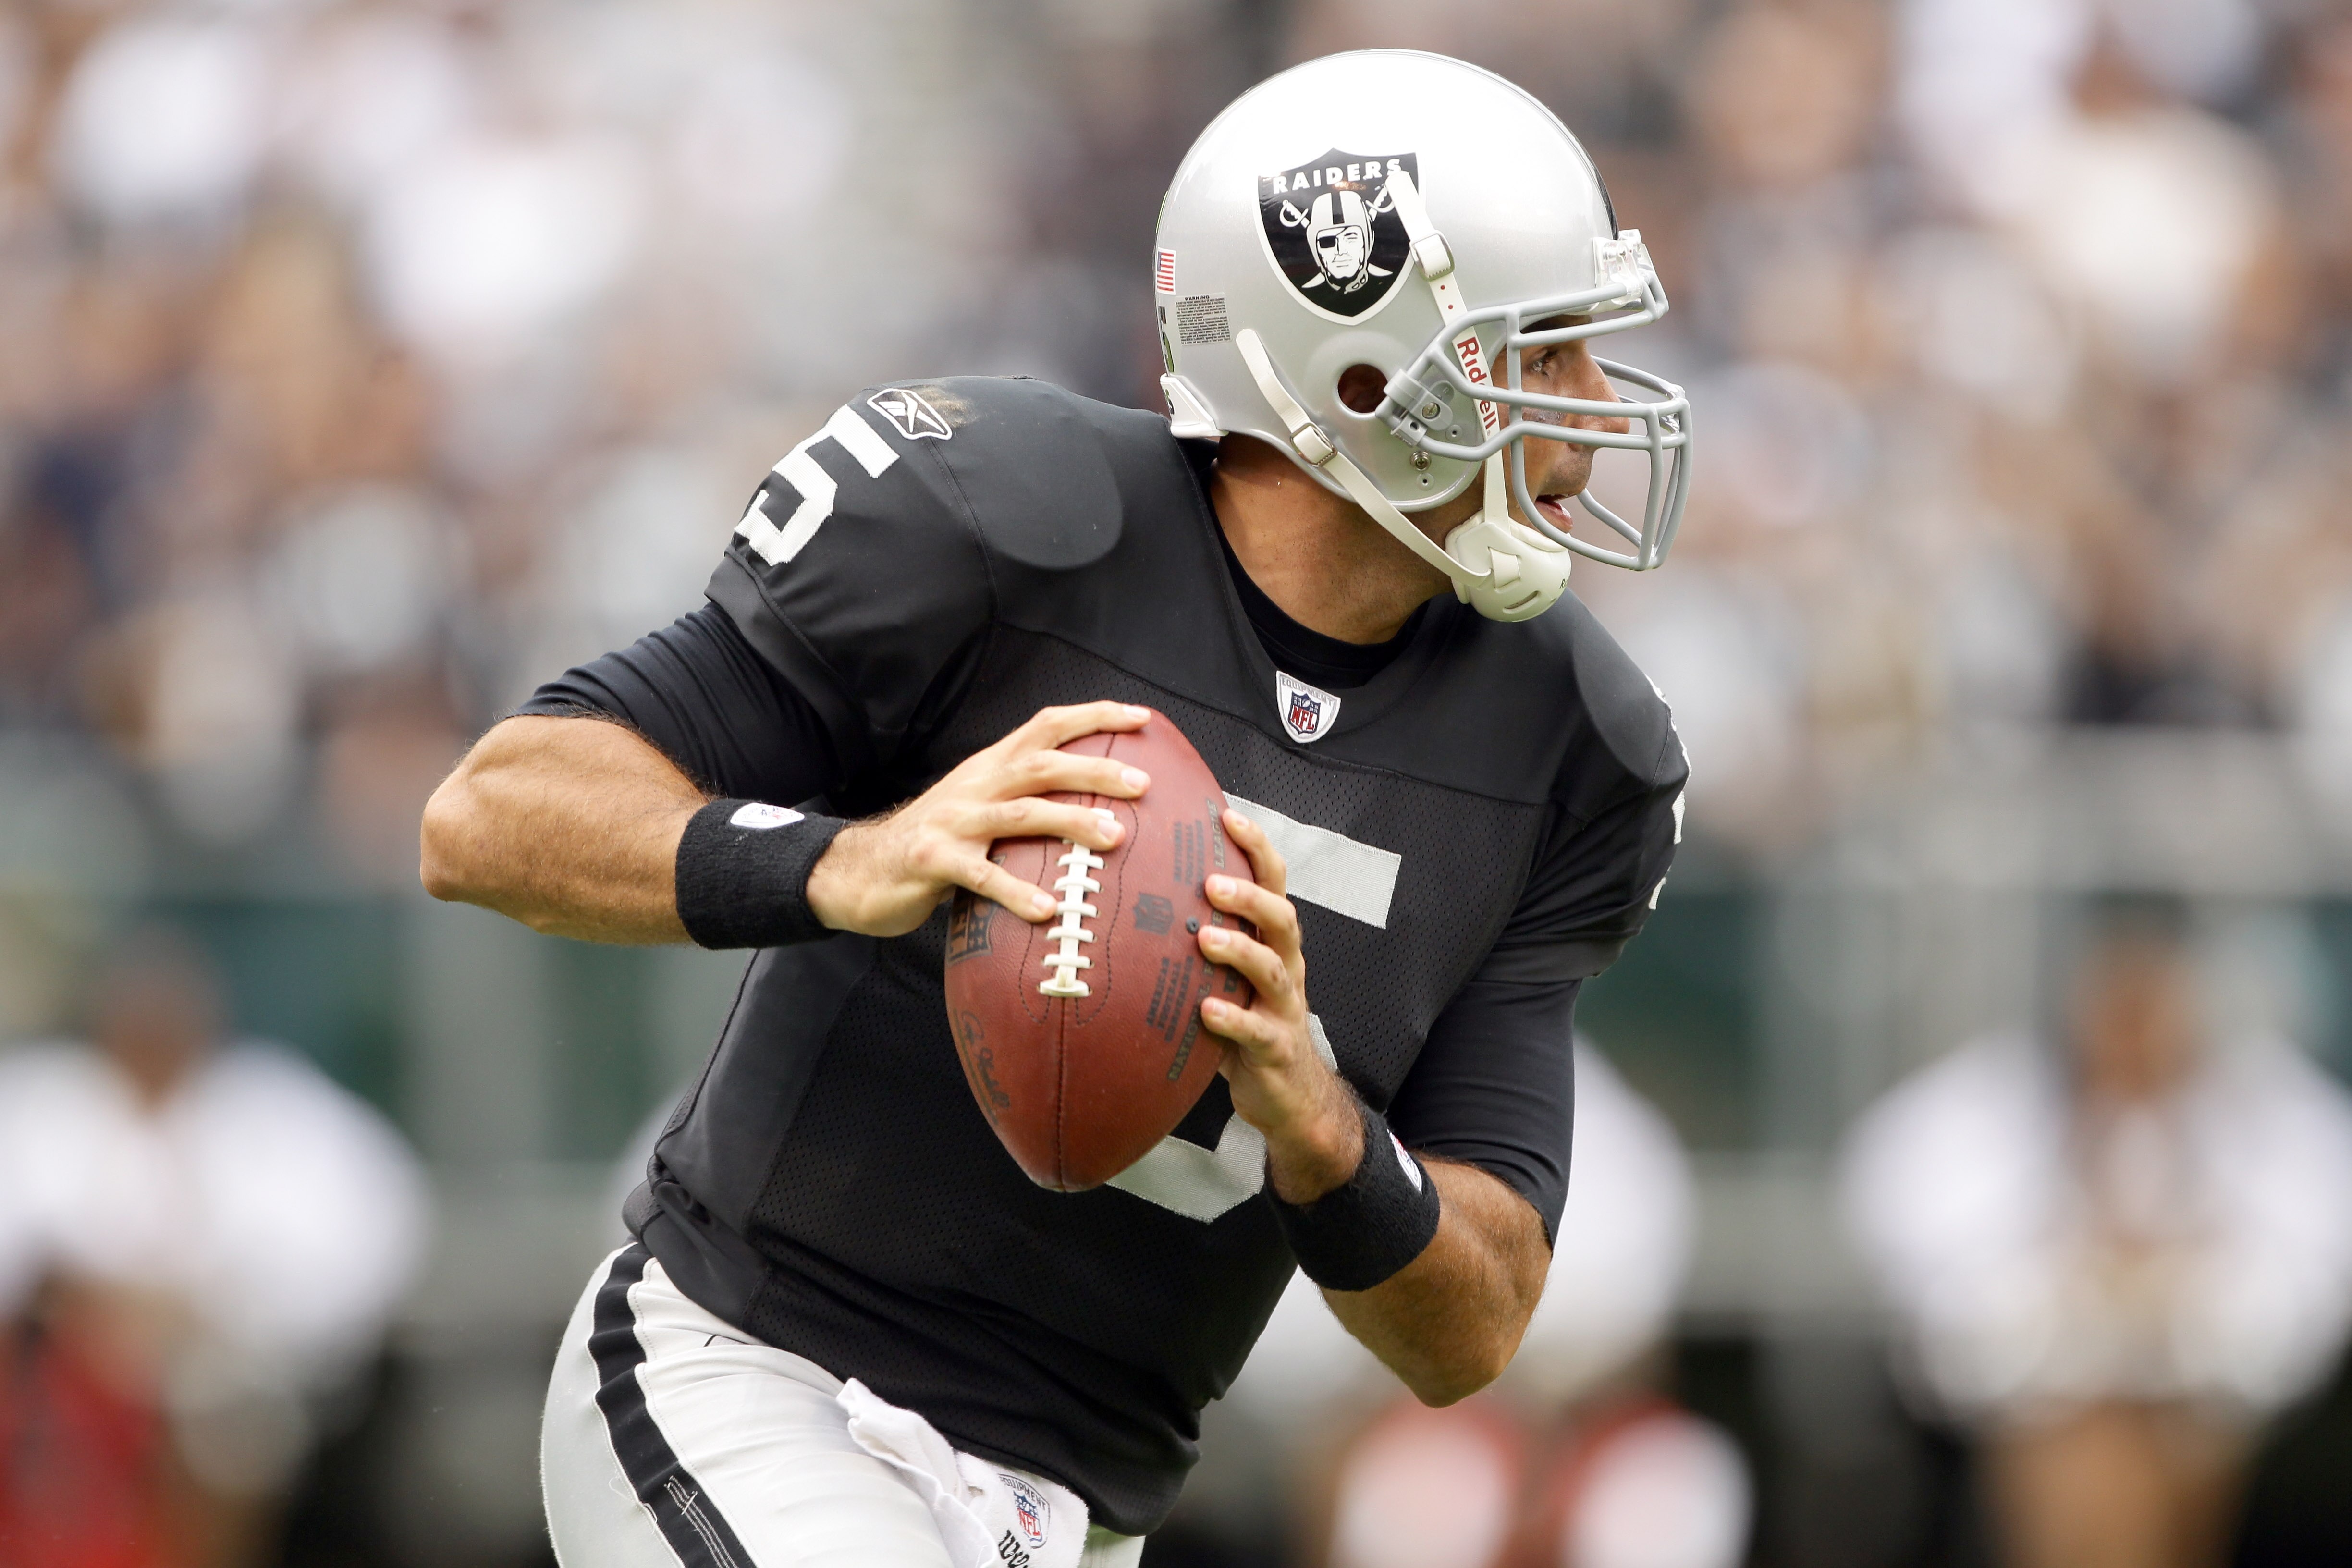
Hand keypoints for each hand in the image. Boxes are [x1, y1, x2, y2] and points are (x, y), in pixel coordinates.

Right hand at [805, 702, 1151, 937]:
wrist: (859, 870)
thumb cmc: (936, 843)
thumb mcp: (979, 807)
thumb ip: (1024, 799)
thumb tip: (1098, 808)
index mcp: (990, 767)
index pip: (1046, 726)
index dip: (1094, 717)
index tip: (1143, 718)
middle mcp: (975, 785)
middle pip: (1041, 764)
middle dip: (1094, 769)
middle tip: (1142, 783)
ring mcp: (953, 821)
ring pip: (1020, 813)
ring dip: (1070, 821)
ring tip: (1114, 836)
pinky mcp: (933, 861)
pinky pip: (981, 876)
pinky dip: (1016, 891)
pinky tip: (1048, 910)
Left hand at [1198, 807, 1363, 1203]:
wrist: (1288, 1095)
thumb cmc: (1244, 1022)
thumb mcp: (1226, 974)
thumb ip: (1198, 936)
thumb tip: (1135, 888)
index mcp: (1273, 942)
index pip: (1273, 882)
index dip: (1256, 847)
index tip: (1227, 816)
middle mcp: (1285, 967)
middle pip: (1283, 918)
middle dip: (1250, 896)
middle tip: (1212, 882)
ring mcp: (1284, 1008)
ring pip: (1273, 970)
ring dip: (1240, 950)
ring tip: (1205, 938)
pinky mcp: (1276, 1050)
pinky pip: (1257, 1031)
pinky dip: (1232, 1019)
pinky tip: (1206, 1010)